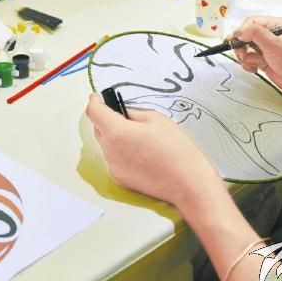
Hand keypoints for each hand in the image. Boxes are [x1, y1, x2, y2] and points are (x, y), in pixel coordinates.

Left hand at [85, 93, 217, 207]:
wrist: (188, 183)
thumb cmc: (176, 150)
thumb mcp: (156, 119)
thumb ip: (133, 113)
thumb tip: (122, 112)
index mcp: (117, 132)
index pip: (93, 112)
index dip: (94, 101)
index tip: (97, 97)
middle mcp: (110, 151)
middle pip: (99, 129)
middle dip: (107, 119)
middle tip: (126, 116)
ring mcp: (114, 168)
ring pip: (107, 145)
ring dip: (116, 137)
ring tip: (141, 138)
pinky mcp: (121, 179)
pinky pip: (115, 159)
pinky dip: (122, 152)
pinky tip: (143, 153)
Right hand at [231, 16, 281, 98]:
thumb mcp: (274, 43)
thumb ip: (255, 33)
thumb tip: (239, 32)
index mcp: (276, 25)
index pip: (252, 22)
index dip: (242, 31)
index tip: (235, 41)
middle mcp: (271, 36)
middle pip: (246, 36)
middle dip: (241, 46)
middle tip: (242, 54)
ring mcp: (267, 49)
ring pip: (245, 49)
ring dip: (245, 57)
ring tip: (254, 63)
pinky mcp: (264, 60)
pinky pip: (249, 59)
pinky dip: (248, 64)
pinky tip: (256, 69)